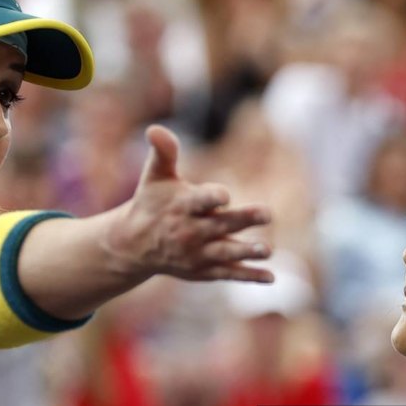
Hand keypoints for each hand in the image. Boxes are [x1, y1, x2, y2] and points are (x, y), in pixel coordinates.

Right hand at [105, 125, 274, 282]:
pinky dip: (248, 276)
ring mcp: (197, 253)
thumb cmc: (151, 203)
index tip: (225, 195)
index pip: (198, 201)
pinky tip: (270, 277)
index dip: (211, 198)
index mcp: (181, 206)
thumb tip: (154, 128)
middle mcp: (189, 231)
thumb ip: (163, 152)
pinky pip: (228, 274)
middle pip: (220, 226)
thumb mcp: (154, 176)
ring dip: (246, 252)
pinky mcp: (203, 270)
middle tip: (267, 213)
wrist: (134, 245)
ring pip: (225, 253)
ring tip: (267, 250)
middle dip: (243, 219)